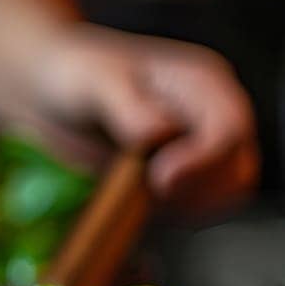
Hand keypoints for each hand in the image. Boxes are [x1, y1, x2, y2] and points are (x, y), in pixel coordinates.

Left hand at [30, 24, 258, 216]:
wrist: (48, 86)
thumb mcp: (95, 84)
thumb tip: (162, 133)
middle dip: (194, 189)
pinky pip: (198, 206)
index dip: (202, 162)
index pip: (230, 130)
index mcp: (202, 83)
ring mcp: (200, 146)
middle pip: (236, 169)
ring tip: (134, 188)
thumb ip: (130, 108)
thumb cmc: (71, 73)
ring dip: (184, 204)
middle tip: (143, 187)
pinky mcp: (182, 173)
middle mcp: (211, 115)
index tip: (158, 178)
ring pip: (223, 194)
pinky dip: (172, 212)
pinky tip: (135, 197)